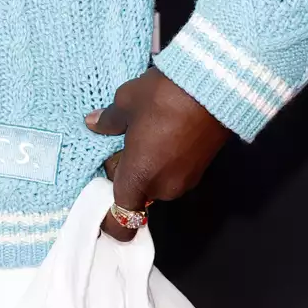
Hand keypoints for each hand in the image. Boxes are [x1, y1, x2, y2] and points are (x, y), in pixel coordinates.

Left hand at [85, 67, 229, 240]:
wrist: (213, 88)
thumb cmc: (161, 98)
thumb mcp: (126, 102)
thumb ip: (109, 120)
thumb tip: (93, 125)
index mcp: (139, 178)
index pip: (121, 218)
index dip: (110, 213)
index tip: (106, 193)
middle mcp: (163, 188)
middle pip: (137, 193)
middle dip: (128, 172)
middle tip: (124, 140)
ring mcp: (186, 181)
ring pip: (156, 181)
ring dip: (148, 164)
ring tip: (148, 130)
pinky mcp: (202, 170)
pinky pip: (173, 172)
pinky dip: (166, 159)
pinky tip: (166, 131)